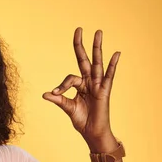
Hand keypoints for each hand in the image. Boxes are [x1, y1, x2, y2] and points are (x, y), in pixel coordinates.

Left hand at [42, 28, 119, 150]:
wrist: (92, 132)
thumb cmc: (81, 120)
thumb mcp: (68, 108)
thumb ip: (58, 99)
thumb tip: (45, 94)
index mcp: (79, 85)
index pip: (70, 78)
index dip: (62, 85)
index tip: (55, 94)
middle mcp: (89, 81)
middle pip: (84, 59)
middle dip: (81, 45)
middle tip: (79, 29)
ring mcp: (98, 84)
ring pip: (97, 63)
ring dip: (97, 48)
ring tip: (99, 32)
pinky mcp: (105, 90)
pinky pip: (109, 76)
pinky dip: (113, 65)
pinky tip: (116, 54)